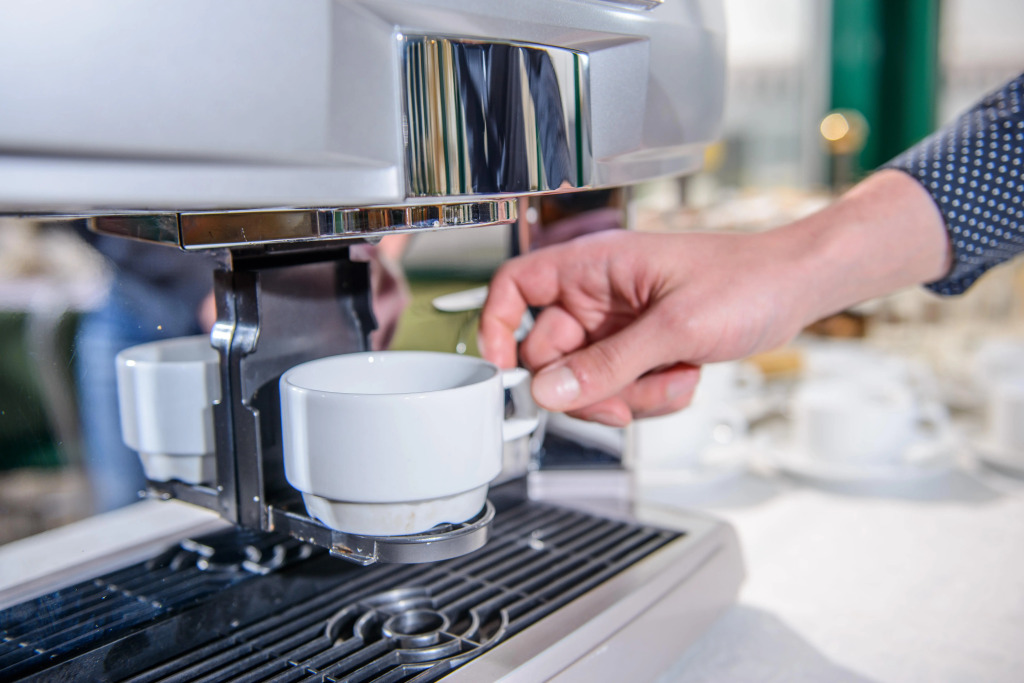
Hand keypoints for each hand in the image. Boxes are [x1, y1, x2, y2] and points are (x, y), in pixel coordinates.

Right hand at [479, 229, 807, 424]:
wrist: (796, 288)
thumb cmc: (746, 280)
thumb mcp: (674, 328)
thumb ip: (609, 364)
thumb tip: (551, 392)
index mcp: (594, 266)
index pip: (516, 286)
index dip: (498, 326)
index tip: (504, 370)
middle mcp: (598, 295)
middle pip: (551, 354)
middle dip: (590, 386)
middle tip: (621, 401)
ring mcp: (618, 324)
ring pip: (589, 381)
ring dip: (629, 395)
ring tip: (673, 379)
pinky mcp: (640, 348)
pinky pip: (621, 388)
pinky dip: (651, 395)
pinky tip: (685, 377)